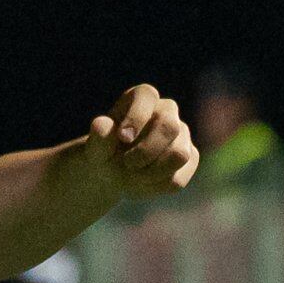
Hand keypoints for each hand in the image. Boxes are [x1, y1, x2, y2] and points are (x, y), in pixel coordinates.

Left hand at [72, 84, 199, 200]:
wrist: (111, 172)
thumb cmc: (103, 153)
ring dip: (152, 173)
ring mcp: (182, 135)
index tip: (123, 138)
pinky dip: (155, 187)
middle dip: (146, 151)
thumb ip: (98, 138)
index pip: (146, 95)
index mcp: (141, 99)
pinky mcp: (189, 158)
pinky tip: (141, 185)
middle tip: (127, 164)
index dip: (136, 117)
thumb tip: (101, 124)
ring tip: (131, 178)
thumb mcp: (94, 148)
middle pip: (170, 126)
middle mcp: (166, 112)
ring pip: (179, 155)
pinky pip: (179, 178)